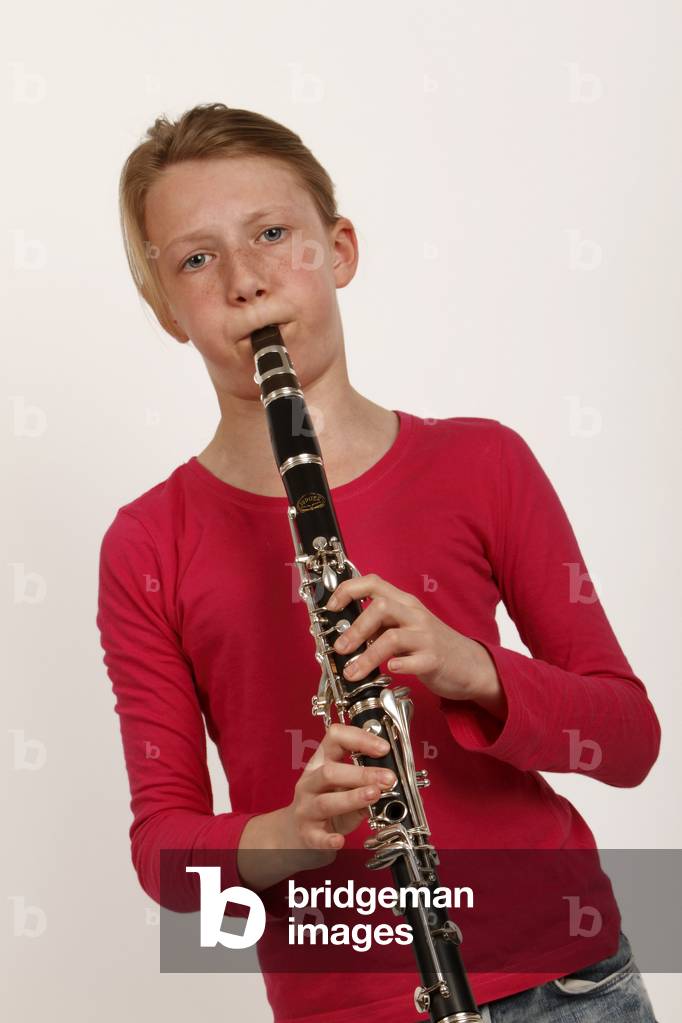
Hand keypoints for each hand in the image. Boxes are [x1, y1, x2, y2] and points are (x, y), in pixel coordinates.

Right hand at [282, 722, 396, 858]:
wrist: (295, 833)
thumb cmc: (325, 803)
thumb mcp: (342, 787)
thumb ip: (363, 784)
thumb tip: (388, 781)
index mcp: (320, 763)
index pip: (335, 739)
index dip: (359, 739)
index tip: (383, 748)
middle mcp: (310, 783)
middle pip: (330, 772)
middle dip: (362, 774)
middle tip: (388, 779)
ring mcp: (306, 809)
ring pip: (325, 802)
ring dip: (352, 798)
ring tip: (374, 795)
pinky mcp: (307, 835)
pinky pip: (317, 837)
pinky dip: (328, 838)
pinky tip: (340, 840)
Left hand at [326, 573, 505, 714]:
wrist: (468, 664)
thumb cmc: (429, 644)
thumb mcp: (405, 626)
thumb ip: (379, 624)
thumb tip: (344, 631)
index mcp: (404, 603)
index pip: (373, 583)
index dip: (348, 590)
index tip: (331, 607)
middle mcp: (414, 615)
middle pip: (380, 608)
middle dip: (355, 629)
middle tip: (340, 648)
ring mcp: (426, 637)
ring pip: (392, 638)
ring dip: (367, 656)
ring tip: (352, 672)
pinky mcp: (434, 659)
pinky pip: (414, 661)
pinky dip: (398, 665)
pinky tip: (388, 671)